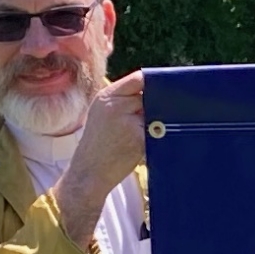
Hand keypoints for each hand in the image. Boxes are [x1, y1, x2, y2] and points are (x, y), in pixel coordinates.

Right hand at [56, 71, 147, 246]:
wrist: (87, 175)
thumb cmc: (99, 146)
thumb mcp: (103, 115)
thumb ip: (125, 102)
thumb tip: (159, 93)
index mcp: (107, 97)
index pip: (138, 78)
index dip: (154, 83)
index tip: (166, 89)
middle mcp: (115, 106)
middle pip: (151, 96)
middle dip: (160, 105)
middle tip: (163, 116)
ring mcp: (126, 122)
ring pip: (157, 114)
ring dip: (160, 123)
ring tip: (150, 135)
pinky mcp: (138, 139)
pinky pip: (158, 134)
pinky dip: (159, 140)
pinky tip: (151, 147)